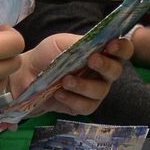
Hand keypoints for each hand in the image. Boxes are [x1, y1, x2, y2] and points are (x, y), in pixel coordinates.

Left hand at [10, 34, 131, 116]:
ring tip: (65, 80)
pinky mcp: (83, 106)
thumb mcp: (61, 43)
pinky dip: (72, 99)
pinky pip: (86, 106)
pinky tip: (59, 93)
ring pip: (100, 91)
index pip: (123, 50)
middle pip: (116, 71)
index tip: (111, 45)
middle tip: (91, 60)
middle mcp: (103, 73)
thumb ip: (81, 44)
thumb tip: (97, 45)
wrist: (26, 74)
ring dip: (84, 85)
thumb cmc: (47, 55)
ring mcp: (95, 91)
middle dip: (105, 66)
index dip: (122, 48)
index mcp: (101, 53)